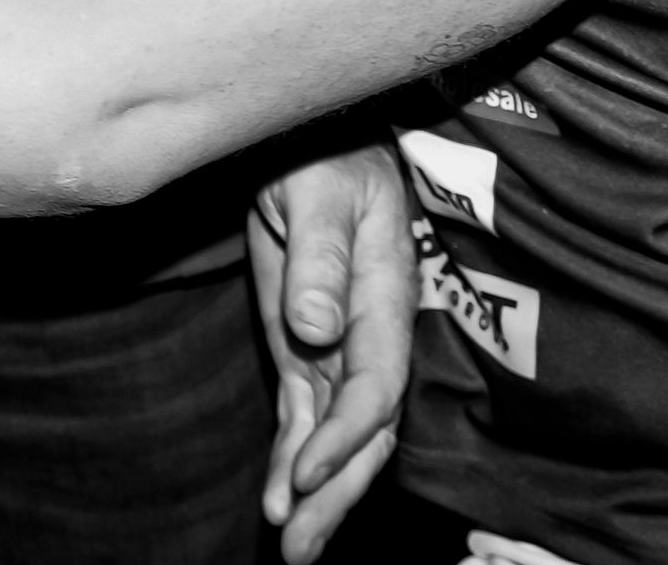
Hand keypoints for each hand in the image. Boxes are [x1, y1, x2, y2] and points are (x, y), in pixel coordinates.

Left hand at [251, 143, 414, 563]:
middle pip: (366, 430)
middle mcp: (370, 334)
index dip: (344, 436)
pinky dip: (296, 458)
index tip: (305, 474)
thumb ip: (319, 257)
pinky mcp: (308, 349)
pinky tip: (282, 500)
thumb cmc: (323, 155)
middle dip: (336, 490)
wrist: (315, 142)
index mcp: (386, 297)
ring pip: (339, 435)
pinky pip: (308, 415)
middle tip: (300, 545)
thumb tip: (315, 329)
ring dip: (318, 492)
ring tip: (293, 547)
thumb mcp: (317, 190)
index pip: (375, 385)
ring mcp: (339, 345)